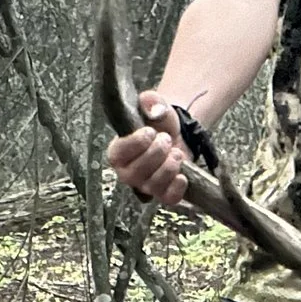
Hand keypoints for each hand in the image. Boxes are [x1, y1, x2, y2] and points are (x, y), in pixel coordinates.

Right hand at [107, 93, 189, 207]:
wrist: (176, 134)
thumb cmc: (159, 123)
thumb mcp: (155, 106)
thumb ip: (151, 102)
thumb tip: (154, 109)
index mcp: (118, 151)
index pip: (117, 154)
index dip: (135, 144)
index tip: (150, 132)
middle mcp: (127, 172)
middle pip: (136, 172)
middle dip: (156, 154)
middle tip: (166, 139)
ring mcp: (145, 186)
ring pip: (152, 185)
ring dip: (169, 167)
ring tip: (176, 152)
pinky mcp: (163, 194)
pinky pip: (168, 199)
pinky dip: (177, 187)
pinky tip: (183, 174)